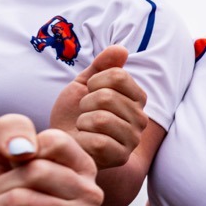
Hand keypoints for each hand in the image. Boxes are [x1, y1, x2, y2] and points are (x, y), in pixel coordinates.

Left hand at [0, 114, 100, 205]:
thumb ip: (9, 128)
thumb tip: (26, 149)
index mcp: (78, 163)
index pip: (55, 142)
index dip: (17, 152)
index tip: (12, 168)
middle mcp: (88, 191)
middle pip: (38, 171)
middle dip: (2, 185)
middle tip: (2, 198)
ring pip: (22, 201)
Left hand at [50, 45, 147, 170]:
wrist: (64, 144)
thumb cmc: (74, 114)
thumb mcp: (83, 85)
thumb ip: (101, 66)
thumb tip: (121, 49)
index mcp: (136, 97)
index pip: (117, 76)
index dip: (94, 82)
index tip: (88, 94)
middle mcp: (141, 118)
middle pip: (108, 96)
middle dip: (85, 104)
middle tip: (84, 114)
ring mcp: (133, 139)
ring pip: (103, 119)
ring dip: (83, 122)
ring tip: (84, 128)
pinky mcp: (121, 157)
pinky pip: (100, 141)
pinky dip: (83, 140)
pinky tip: (85, 143)